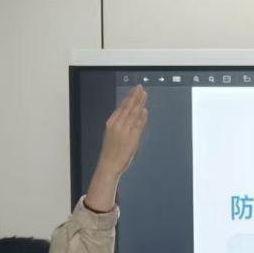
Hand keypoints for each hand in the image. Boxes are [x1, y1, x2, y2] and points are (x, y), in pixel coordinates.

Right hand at [85, 86, 147, 210]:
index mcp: (110, 123)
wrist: (108, 165)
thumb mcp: (112, 135)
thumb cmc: (110, 152)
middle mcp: (117, 125)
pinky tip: (145, 109)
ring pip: (133, 113)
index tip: (134, 91)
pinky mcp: (132, 138)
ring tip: (144, 94)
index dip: (129, 98)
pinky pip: (138, 124)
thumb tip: (128, 116)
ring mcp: (125, 130)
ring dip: (140, 103)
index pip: (121, 107)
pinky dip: (142, 116)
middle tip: (140, 88)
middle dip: (135, 96)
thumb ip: (120, 125)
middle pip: (128, 107)